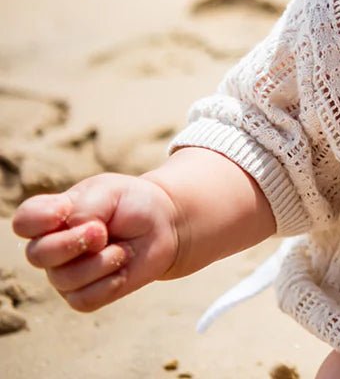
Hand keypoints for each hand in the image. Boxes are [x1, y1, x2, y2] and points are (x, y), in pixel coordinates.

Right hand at [11, 173, 181, 311]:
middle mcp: (52, 247)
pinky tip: (123, 267)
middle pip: (38, 254)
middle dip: (73, 242)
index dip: (38, 219)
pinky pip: (84, 299)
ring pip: (65, 279)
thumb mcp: (111, 191)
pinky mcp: (83, 296)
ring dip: (101, 261)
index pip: (24, 221)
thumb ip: (86, 208)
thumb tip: (73, 230)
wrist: (164, 225)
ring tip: (122, 247)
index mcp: (52, 216)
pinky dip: (109, 282)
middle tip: (102, 232)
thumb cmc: (132, 203)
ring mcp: (65, 274)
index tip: (65, 210)